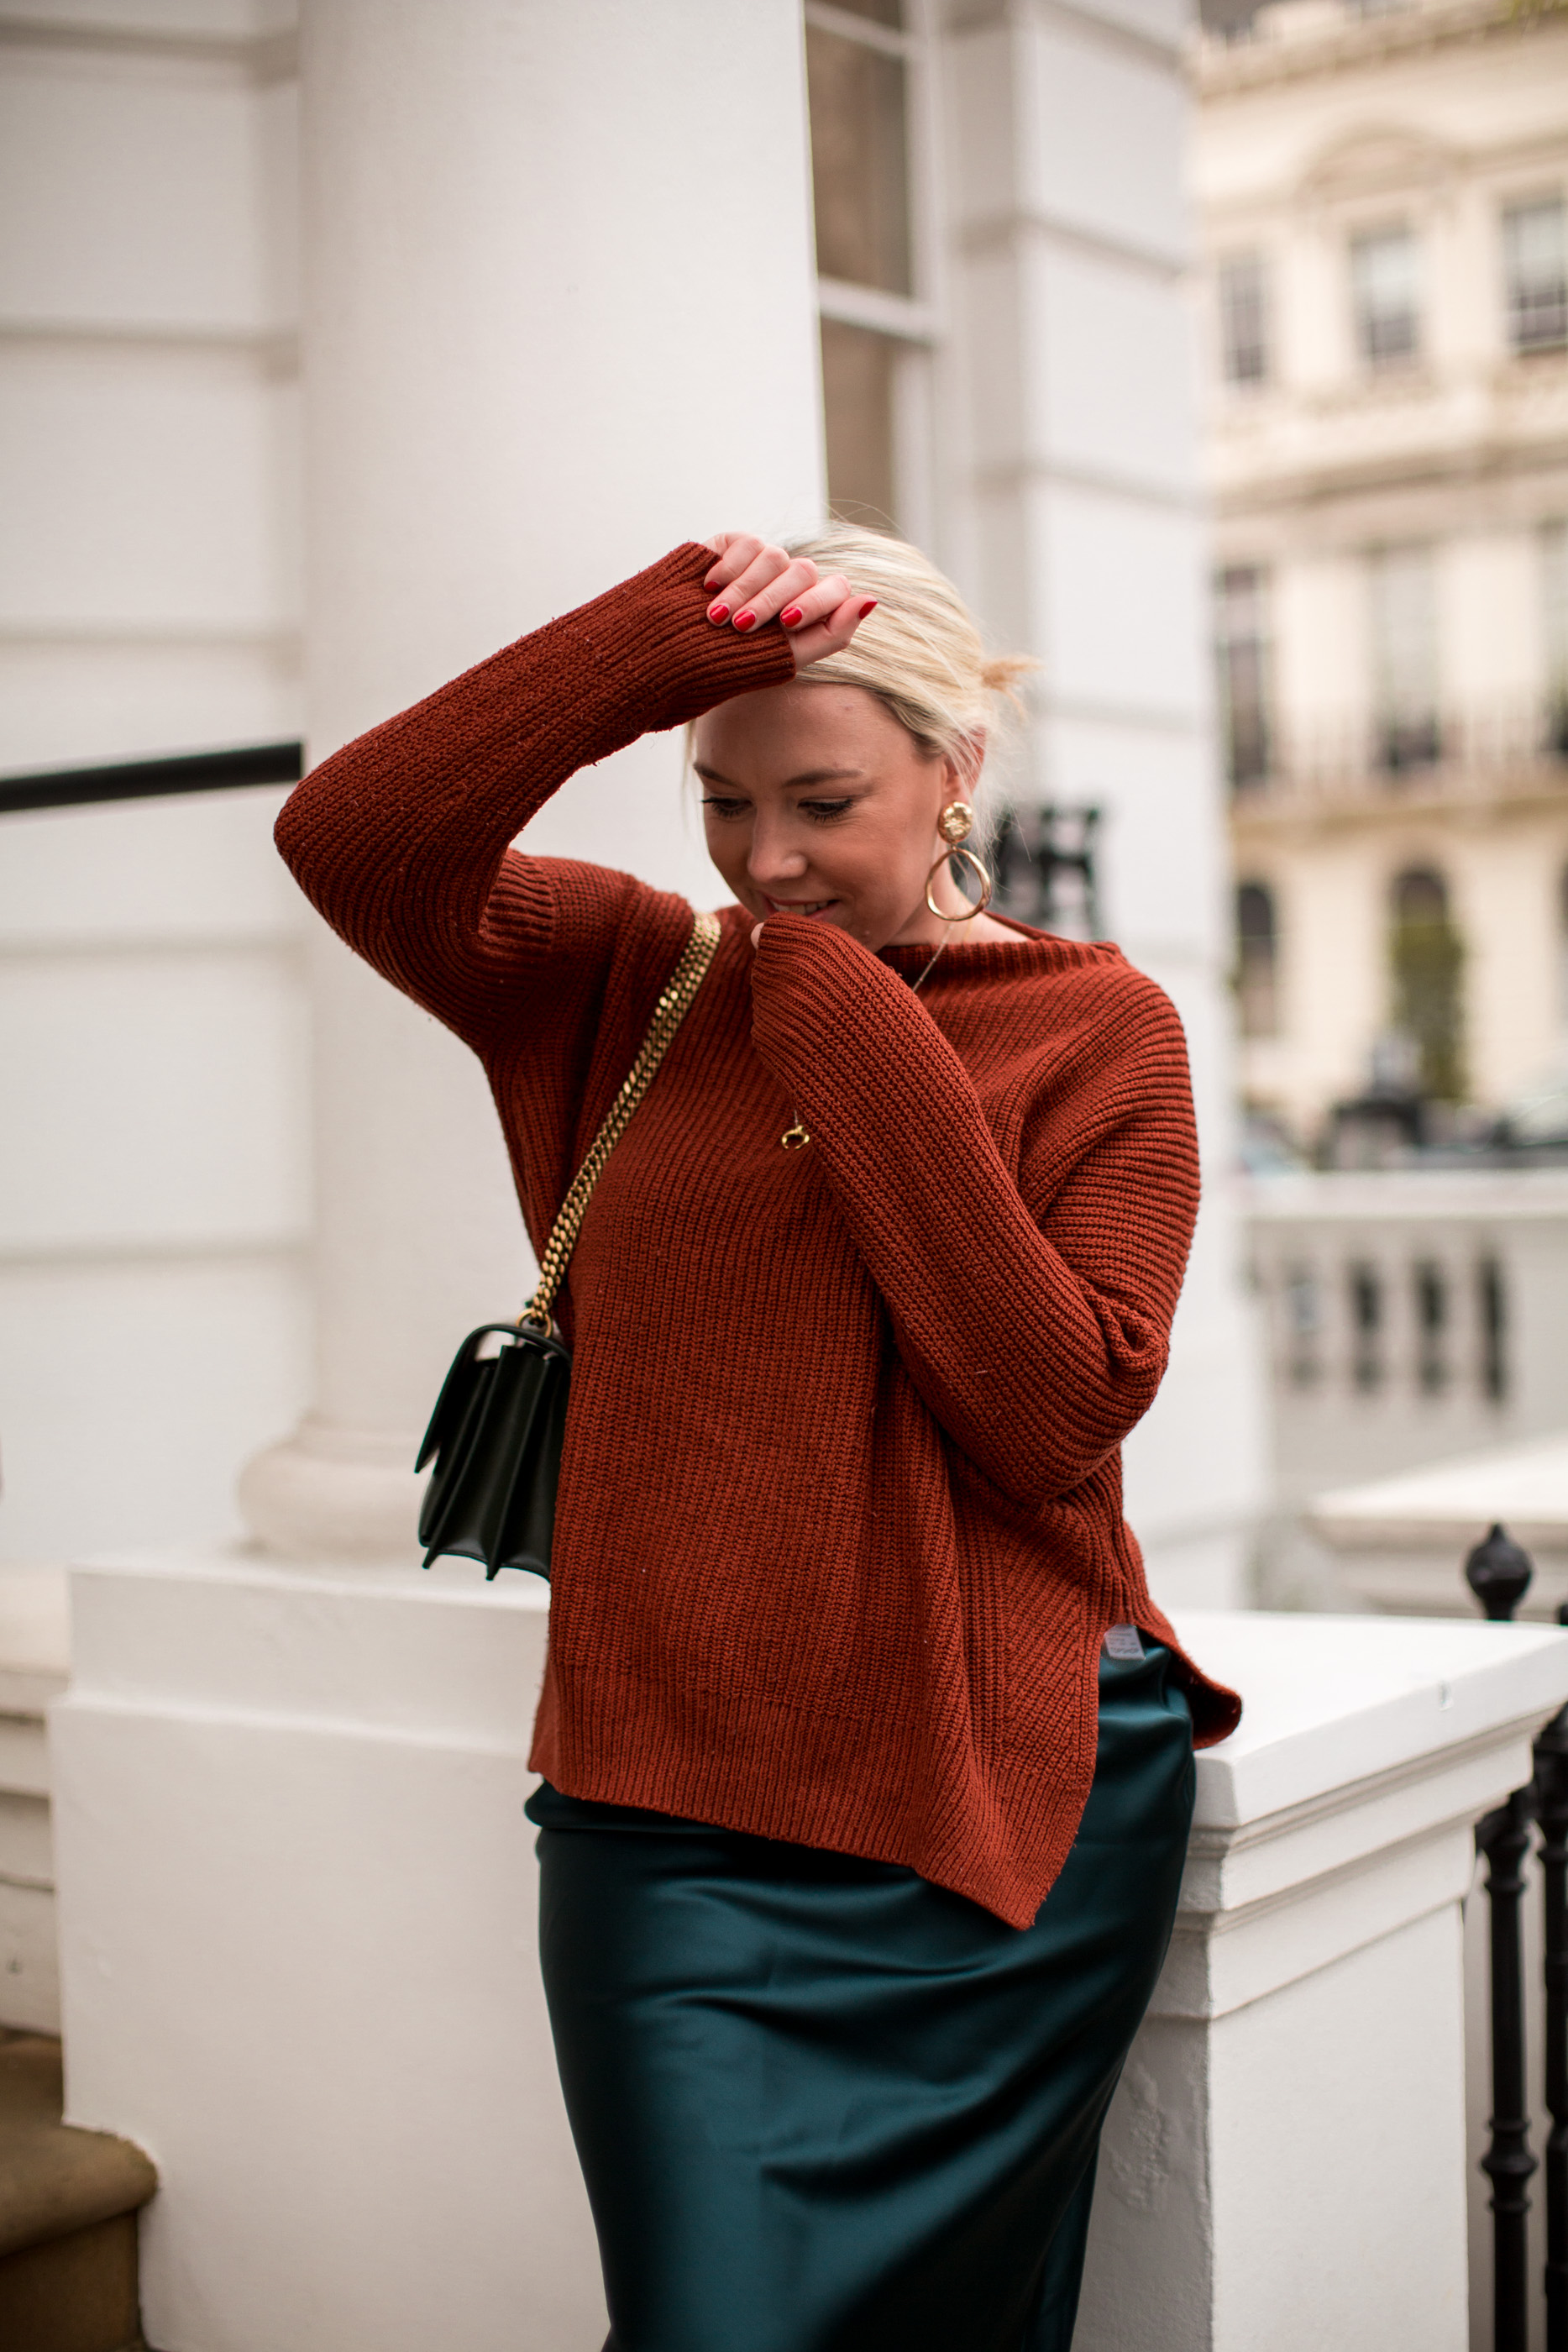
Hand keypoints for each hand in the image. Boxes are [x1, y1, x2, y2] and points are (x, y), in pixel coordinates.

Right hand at [702, 533, 875, 672]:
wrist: (672, 651)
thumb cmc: (729, 663)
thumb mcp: (786, 659)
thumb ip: (834, 634)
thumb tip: (871, 600)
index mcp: (808, 609)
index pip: (835, 588)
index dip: (816, 602)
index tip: (787, 623)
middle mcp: (789, 583)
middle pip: (803, 571)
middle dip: (772, 601)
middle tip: (742, 626)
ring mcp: (762, 564)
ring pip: (774, 556)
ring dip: (745, 590)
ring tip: (717, 617)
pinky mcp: (732, 546)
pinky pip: (746, 544)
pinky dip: (728, 569)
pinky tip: (708, 590)